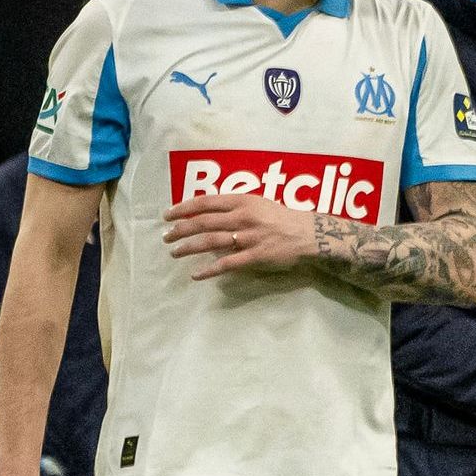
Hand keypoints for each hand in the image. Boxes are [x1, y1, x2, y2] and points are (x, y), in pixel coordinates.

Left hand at [162, 186, 319, 278]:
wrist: (309, 234)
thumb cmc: (282, 217)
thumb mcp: (258, 203)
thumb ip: (235, 206)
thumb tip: (208, 211)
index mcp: (242, 201)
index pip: (205, 202)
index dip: (183, 208)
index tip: (168, 215)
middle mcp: (243, 217)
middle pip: (203, 222)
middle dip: (180, 230)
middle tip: (166, 237)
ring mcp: (249, 237)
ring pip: (210, 241)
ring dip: (188, 247)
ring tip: (174, 252)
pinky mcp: (255, 256)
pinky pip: (227, 264)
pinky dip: (209, 270)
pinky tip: (195, 274)